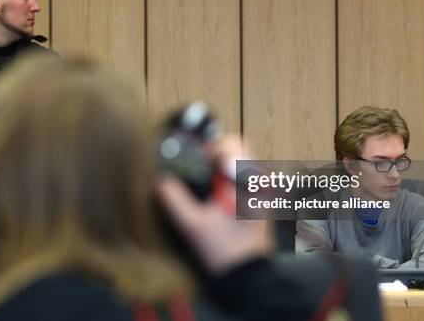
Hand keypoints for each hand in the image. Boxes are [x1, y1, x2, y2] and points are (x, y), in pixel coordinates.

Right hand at [156, 136, 273, 274]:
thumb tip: (160, 181)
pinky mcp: (259, 202)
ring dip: (220, 166)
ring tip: (203, 181)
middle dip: (215, 153)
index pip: (231, 145)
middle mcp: (260, 182)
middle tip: (197, 166)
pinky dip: (227, 178)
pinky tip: (213, 195)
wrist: (248, 278)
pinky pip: (243, 178)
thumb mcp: (193, 226)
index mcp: (248, 182)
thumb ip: (175, 200)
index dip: (209, 147)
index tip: (196, 159)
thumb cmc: (226, 251)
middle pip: (237, 150)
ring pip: (240, 163)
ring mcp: (262, 192)